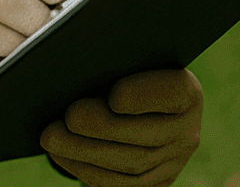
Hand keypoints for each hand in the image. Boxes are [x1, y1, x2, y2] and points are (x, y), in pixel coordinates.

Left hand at [41, 69, 203, 185]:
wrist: (140, 109)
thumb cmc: (126, 74)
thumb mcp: (130, 64)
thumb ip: (116, 65)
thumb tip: (77, 67)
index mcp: (187, 93)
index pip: (174, 92)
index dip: (145, 96)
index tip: (114, 95)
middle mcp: (187, 131)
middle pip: (145, 135)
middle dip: (101, 127)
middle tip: (69, 115)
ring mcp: (172, 163)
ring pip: (129, 164)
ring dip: (84, 152)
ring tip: (51, 136)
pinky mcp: (153, 184)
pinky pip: (119, 185)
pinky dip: (85, 169)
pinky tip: (60, 154)